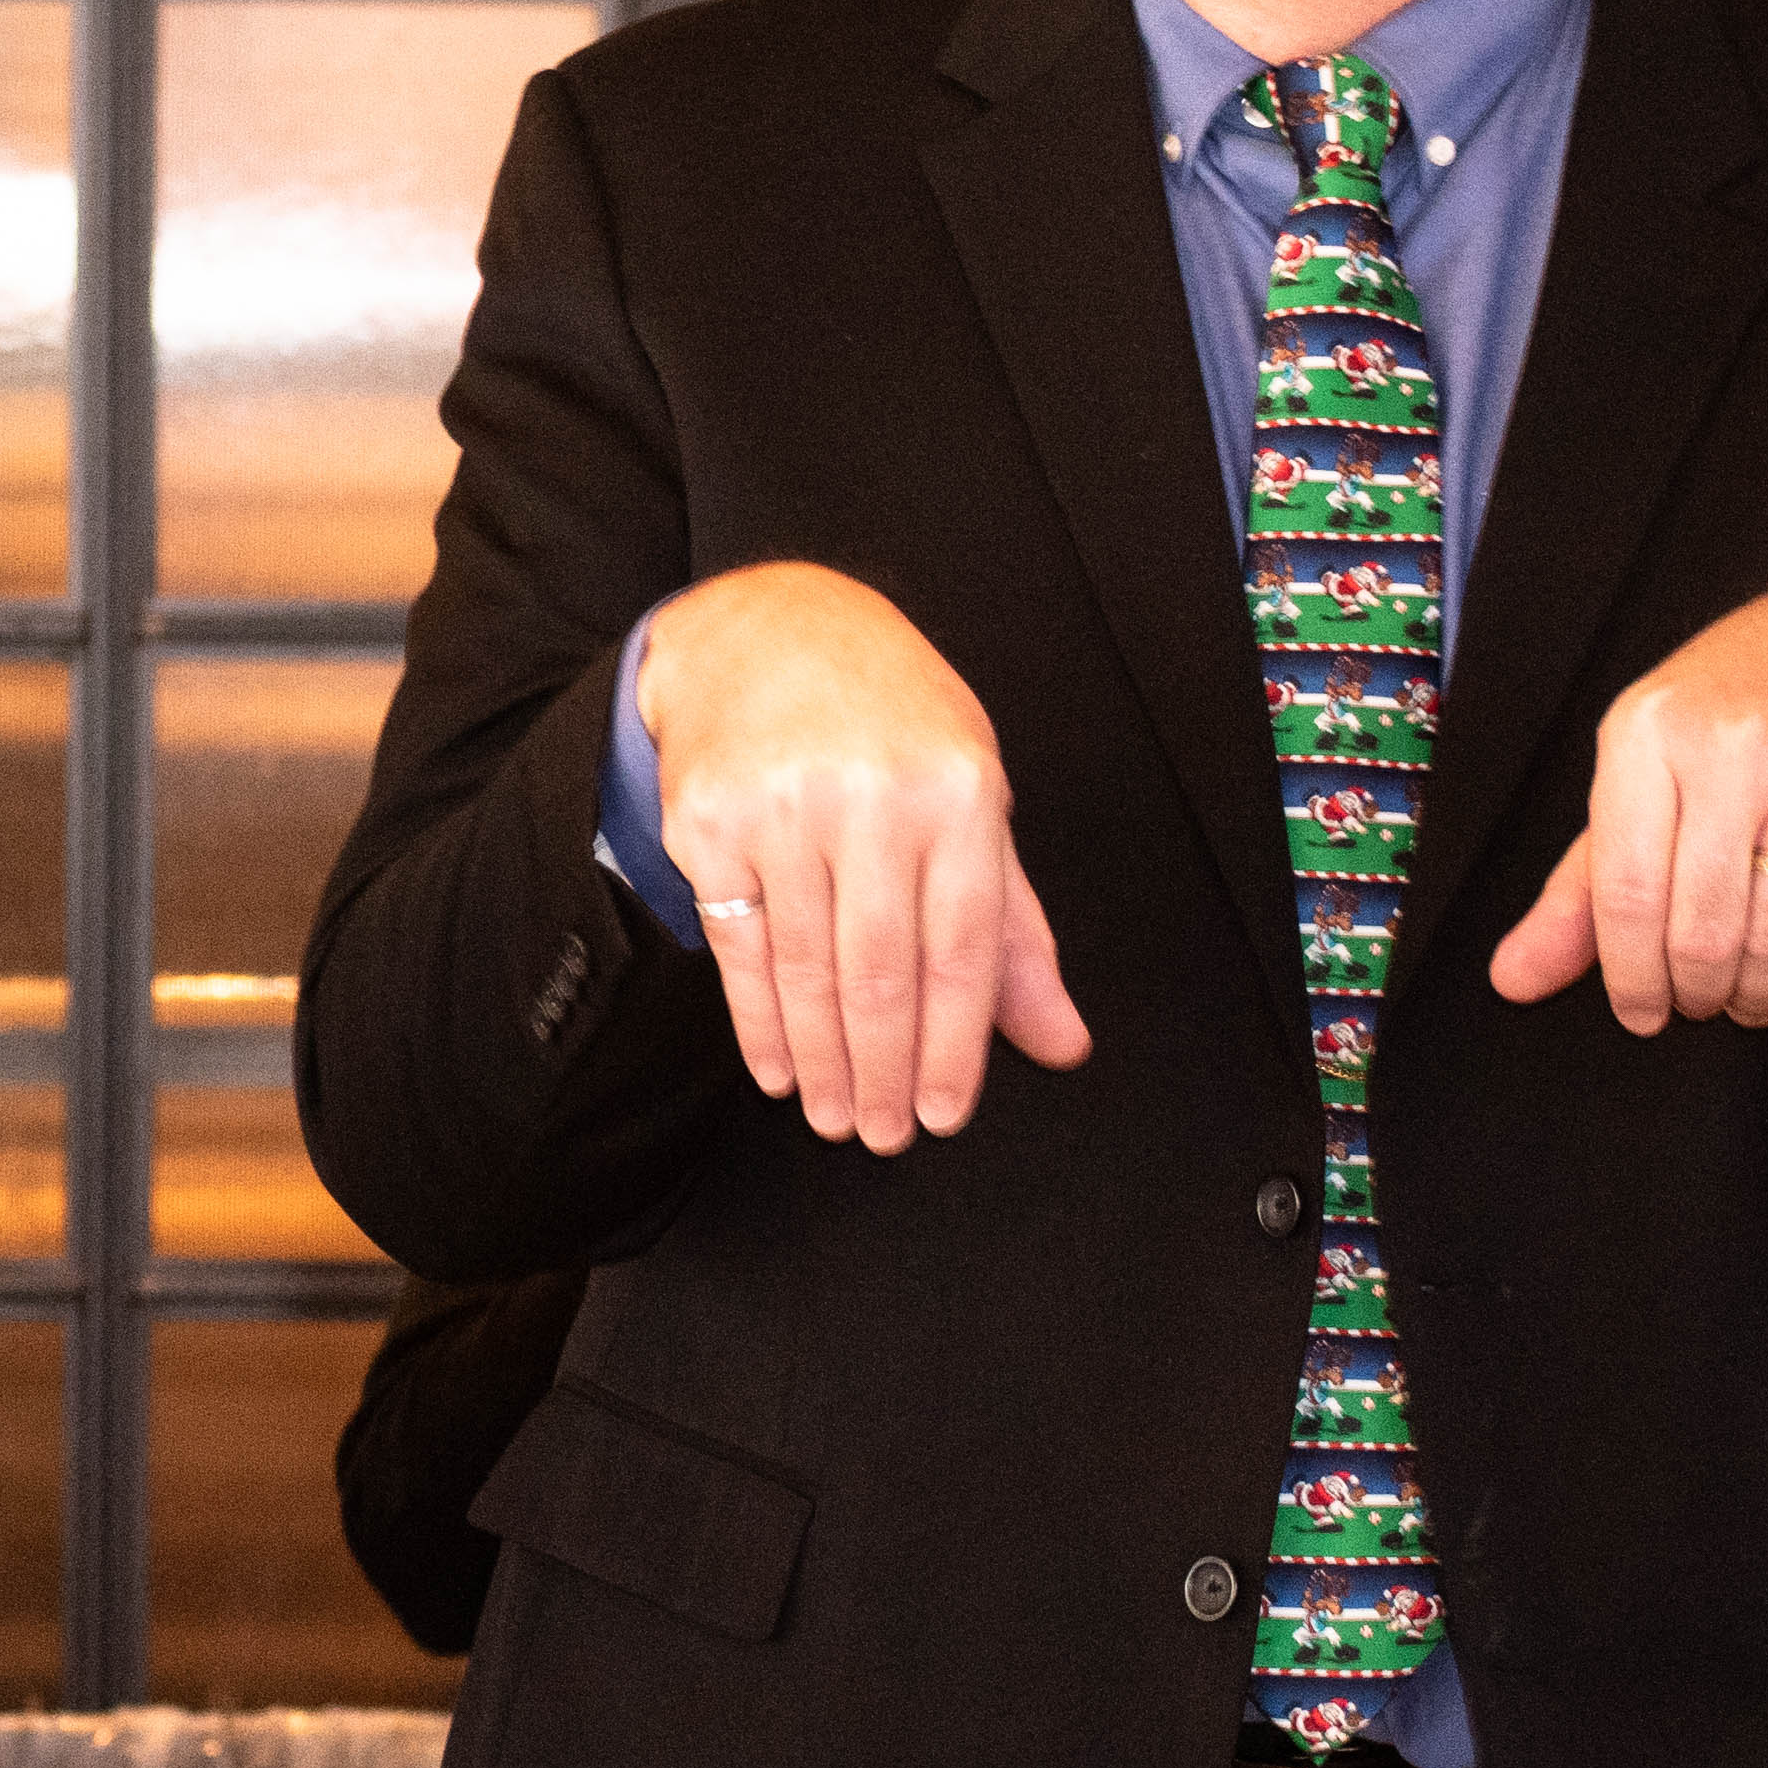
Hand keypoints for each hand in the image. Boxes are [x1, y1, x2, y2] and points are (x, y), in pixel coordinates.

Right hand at [640, 561, 1094, 1152]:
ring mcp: (781, 810)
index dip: (953, 1047)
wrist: (767, 632)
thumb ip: (1012, 926)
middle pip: (879, 973)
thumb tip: (1058, 1041)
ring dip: (822, 1062)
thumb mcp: (973, 799)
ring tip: (837, 1118)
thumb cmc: (890, 721)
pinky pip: (739, 949)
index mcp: (955, 792)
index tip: (944, 1112)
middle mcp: (868, 798)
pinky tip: (778, 1067)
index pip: (961, 951)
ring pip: (808, 970)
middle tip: (886, 1135)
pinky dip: (759, 1022)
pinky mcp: (708, 824)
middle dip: (884, 1072)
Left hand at [1486, 570, 1767, 1032]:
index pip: (1625, 889)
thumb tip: (1516, 976)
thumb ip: (1582, 878)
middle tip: (1697, 1007)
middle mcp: (1732, 749)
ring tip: (1746, 1001)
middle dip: (1695, 992)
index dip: (1628, 973)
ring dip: (1756, 994)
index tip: (1637, 1012)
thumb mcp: (1645, 760)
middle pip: (1701, 926)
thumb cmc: (1744, 700)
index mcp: (1648, 734)